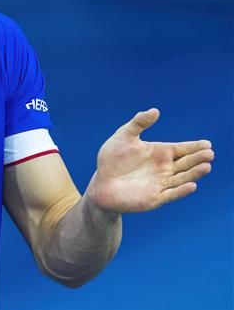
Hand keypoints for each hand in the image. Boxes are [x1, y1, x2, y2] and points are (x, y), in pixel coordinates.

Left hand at [86, 109, 213, 213]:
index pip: (183, 149)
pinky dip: (181, 191)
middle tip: (209, 153)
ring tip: (206, 166)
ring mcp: (162, 184)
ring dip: (195, 173)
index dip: (195, 146)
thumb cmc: (112, 160)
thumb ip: (138, 123)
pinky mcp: (155, 198)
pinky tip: (192, 185)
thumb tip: (155, 110)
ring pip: (183, 178)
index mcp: (162, 153)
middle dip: (199, 158)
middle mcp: (166, 168)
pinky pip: (171, 195)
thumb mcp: (123, 137)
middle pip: (187, 163)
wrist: (101, 184)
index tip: (206, 144)